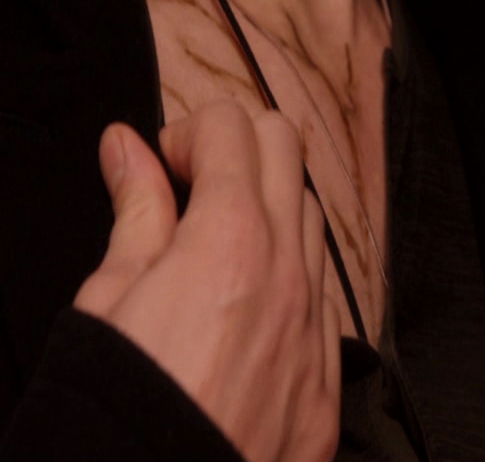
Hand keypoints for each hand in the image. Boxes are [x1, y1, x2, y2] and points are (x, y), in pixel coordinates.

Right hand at [74, 102, 340, 461]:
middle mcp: (288, 273)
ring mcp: (316, 324)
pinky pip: (322, 290)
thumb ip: (135, 210)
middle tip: (192, 187)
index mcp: (230, 241)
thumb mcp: (108, 298)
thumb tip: (127, 149)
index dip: (188, 133)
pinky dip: (290, 269)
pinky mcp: (325, 374)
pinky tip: (250, 302)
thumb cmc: (118, 408)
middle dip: (238, 147)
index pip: (233, 127)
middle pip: (287, 149)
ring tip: (217, 245)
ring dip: (268, 205)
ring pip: (310, 215)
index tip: (162, 167)